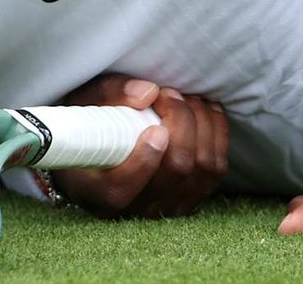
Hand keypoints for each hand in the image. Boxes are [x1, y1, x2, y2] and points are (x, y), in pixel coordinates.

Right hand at [51, 73, 228, 218]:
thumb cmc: (88, 124)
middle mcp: (132, 208)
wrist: (98, 146)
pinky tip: (205, 111)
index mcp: (94, 191)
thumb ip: (110, 94)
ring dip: (201, 125)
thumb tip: (148, 94)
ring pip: (201, 170)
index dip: (144, 161)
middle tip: (168, 93)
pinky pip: (215, 170)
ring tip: (186, 98)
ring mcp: (165, 207)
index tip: (154, 128)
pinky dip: (217, 135)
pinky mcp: (190, 197)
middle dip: (181, 123)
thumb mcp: (85, 102)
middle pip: (174, 172)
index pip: (121, 190)